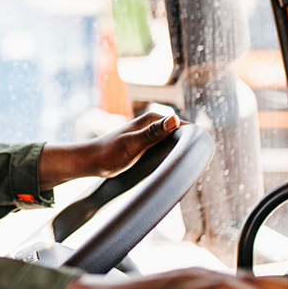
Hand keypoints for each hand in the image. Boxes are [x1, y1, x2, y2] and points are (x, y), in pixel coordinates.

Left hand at [38, 112, 181, 189]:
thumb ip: (153, 133)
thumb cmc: (109, 154)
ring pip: (172, 143)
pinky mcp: (146, 145)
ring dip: (178, 153)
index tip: (196, 158)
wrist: (91, 162)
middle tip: (189, 167)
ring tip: (181, 169)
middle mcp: (153, 124)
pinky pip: (164, 149)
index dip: (193, 140)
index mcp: (153, 119)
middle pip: (180, 134)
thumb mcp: (133, 144)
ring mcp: (149, 135)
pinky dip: (169, 157)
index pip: (183, 125)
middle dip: (186, 148)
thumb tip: (174, 119)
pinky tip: (170, 168)